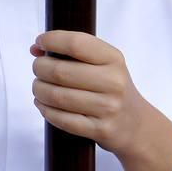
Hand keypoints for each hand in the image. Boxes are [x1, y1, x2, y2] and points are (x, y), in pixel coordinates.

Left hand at [31, 31, 168, 159]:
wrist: (135, 124)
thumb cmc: (110, 86)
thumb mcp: (102, 63)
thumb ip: (72, 51)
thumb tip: (35, 48)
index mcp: (113, 59)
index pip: (76, 44)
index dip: (51, 40)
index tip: (39, 42)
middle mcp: (113, 82)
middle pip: (59, 72)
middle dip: (39, 68)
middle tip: (38, 69)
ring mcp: (108, 108)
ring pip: (57, 96)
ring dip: (39, 90)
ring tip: (38, 87)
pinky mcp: (100, 130)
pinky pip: (62, 120)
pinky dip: (45, 110)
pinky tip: (43, 104)